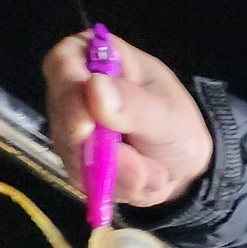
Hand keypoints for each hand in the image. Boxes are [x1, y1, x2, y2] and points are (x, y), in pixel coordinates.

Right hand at [43, 32, 213, 207]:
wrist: (183, 166)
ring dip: (117, 176)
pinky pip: (84, 181)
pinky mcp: (75, 162)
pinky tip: (140, 182)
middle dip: (102, 152)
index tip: (86, 128)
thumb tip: (95, 87)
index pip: (63, 65)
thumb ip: (134, 104)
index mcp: (99, 59)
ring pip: (74, 157)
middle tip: (139, 170)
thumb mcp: (168, 115)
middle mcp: (76, 91)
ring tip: (153, 173)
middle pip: (63, 119)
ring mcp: (71, 129)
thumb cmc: (178, 127)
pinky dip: (116, 188)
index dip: (69, 96)